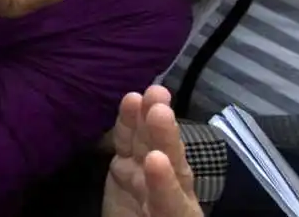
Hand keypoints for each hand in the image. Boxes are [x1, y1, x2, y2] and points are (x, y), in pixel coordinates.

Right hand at [103, 86, 201, 216]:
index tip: (157, 163)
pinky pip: (130, 145)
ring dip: (150, 120)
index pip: (173, 205)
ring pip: (151, 148)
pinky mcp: (126, 171)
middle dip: (165, 138)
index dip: (165, 186)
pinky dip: (129, 123)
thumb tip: (151, 173)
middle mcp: (167, 197)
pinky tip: (131, 99)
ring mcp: (146, 180)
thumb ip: (164, 207)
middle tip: (160, 109)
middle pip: (169, 167)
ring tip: (152, 93)